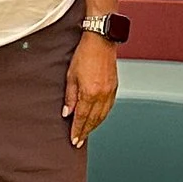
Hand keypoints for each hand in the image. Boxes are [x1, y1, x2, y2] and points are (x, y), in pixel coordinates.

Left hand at [65, 34, 117, 148]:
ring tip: (87, 133)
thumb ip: (70, 96)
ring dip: (94, 126)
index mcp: (90, 92)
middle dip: (86, 131)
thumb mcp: (71, 76)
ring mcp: (110, 92)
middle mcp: (102, 95)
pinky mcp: (114, 87)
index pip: (82, 117)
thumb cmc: (85, 54)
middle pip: (93, 119)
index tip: (74, 139)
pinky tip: (98, 119)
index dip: (77, 130)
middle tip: (79, 141)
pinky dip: (103, 116)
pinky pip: (109, 107)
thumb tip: (68, 112)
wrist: (101, 41)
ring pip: (103, 115)